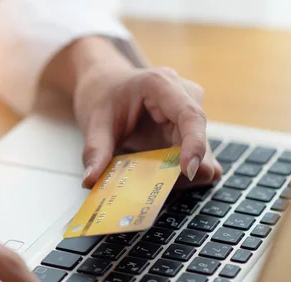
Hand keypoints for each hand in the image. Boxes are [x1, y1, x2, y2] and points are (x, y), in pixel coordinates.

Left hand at [43, 37, 221, 188]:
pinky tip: (159, 180)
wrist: (103, 83)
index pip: (190, 115)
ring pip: (200, 152)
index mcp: (162, 85)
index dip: (194, 144)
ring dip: (181, 174)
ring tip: (152, 184)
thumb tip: (90, 180)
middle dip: (185, 168)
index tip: (188, 170)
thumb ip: (95, 151)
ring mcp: (188, 115)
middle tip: (159, 190)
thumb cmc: (101, 95)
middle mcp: (184, 96)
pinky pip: (193, 157)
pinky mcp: (186, 132)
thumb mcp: (94, 122)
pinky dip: (179, 173)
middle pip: (199, 139)